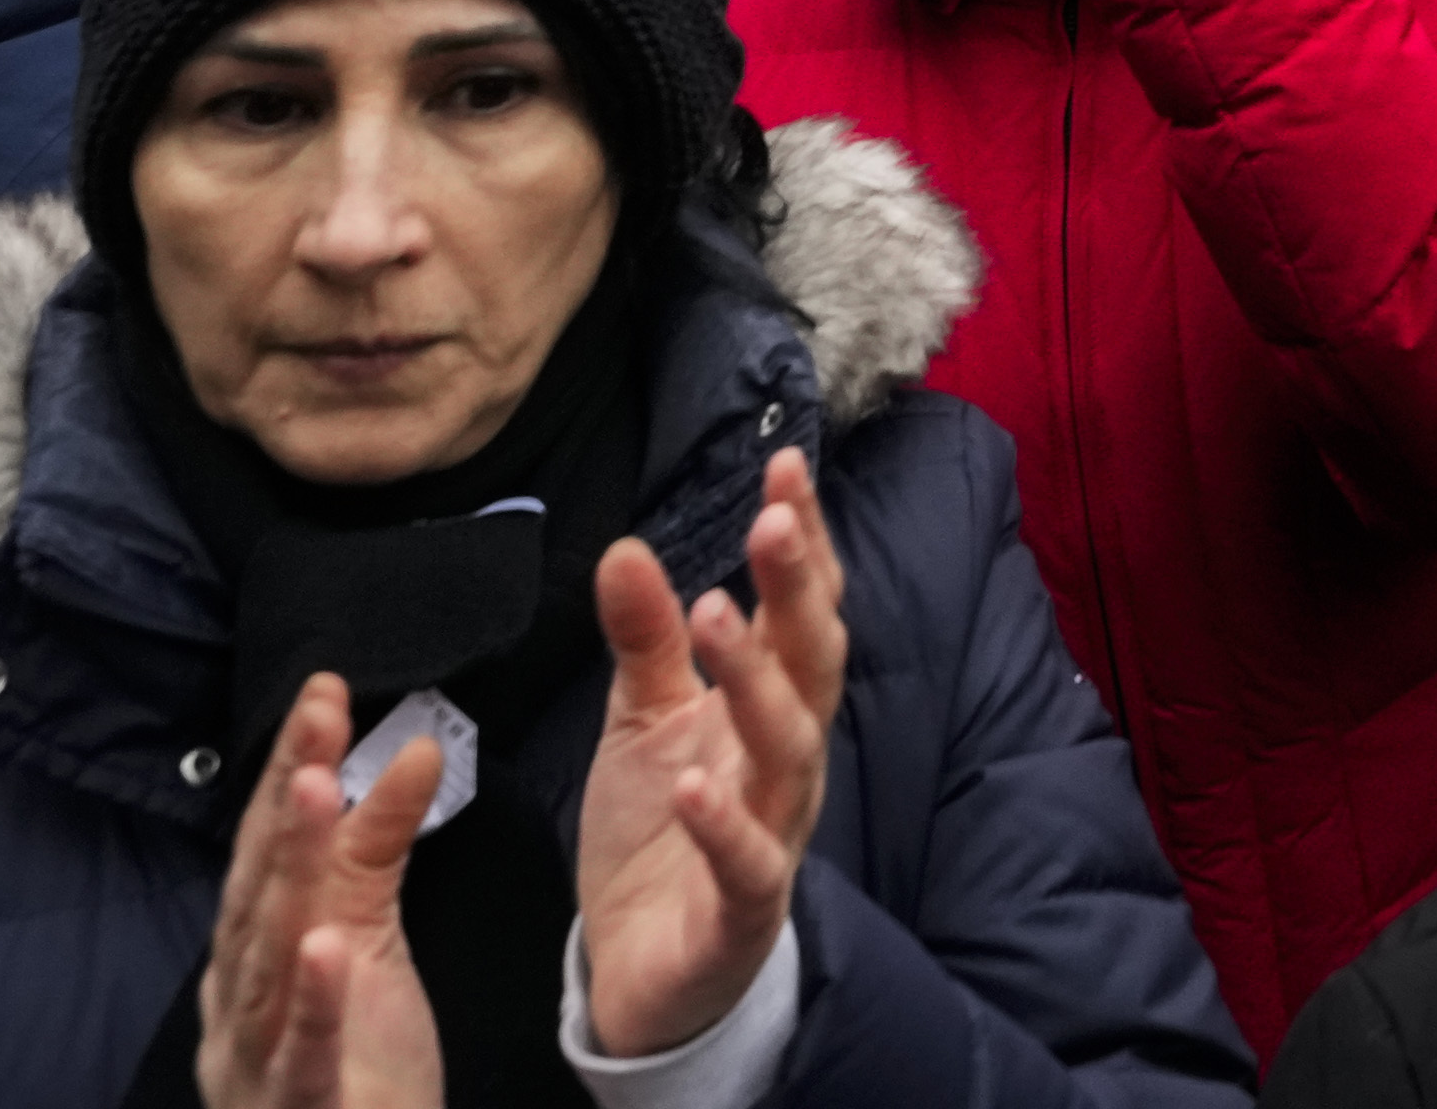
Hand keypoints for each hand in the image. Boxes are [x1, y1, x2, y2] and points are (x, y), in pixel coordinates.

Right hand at [199, 676, 449, 1108]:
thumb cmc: (352, 1066)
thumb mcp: (364, 945)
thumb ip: (374, 852)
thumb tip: (413, 748)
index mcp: (252, 956)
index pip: (267, 846)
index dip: (290, 767)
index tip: (324, 690)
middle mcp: (241, 1000)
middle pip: (260, 885)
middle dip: (284, 799)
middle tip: (318, 713)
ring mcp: (259, 1058)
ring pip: (270, 958)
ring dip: (290, 872)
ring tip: (314, 790)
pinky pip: (302, 1057)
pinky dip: (311, 1003)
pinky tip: (325, 945)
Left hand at [577, 454, 846, 1060]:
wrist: (645, 971)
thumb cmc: (661, 831)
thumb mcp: (641, 721)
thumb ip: (643, 639)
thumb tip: (624, 547)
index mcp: (767, 705)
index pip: (799, 610)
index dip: (801, 541)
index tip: (786, 465)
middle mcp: (786, 759)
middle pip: (812, 663)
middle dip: (796, 590)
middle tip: (769, 521)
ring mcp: (774, 831)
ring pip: (788, 748)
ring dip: (757, 681)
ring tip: (713, 619)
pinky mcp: (743, 908)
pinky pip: (749, 862)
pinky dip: (726, 823)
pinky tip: (698, 782)